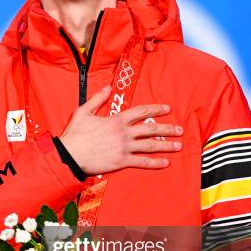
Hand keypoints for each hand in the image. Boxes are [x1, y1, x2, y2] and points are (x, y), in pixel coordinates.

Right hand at [60, 86, 182, 174]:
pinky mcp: (122, 161)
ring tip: (178, 145)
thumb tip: (108, 88)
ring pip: (150, 145)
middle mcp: (124, 133)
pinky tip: (165, 162)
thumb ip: (98, 99)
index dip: (155, 109)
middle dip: (167, 129)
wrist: (70, 154)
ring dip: (166, 145)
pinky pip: (142, 162)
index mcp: (117, 120)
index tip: (166, 109)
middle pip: (151, 129)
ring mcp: (125, 147)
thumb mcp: (84, 111)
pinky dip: (155, 162)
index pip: (141, 112)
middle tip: (179, 130)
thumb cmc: (75, 134)